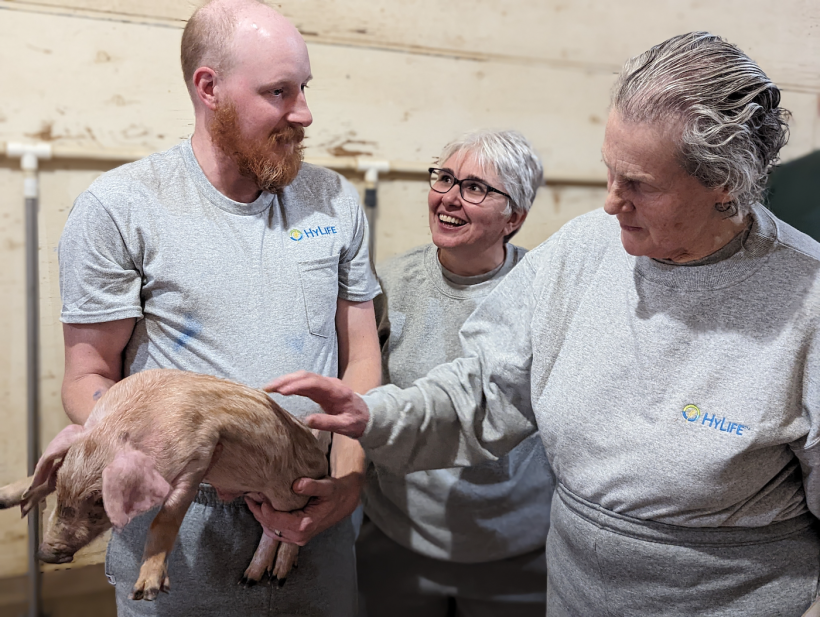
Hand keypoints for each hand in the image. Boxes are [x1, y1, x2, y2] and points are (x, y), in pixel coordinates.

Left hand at [244, 474, 363, 545]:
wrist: (344, 502)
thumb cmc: (335, 492)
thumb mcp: (327, 486)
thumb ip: (312, 486)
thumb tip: (296, 485)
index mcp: (305, 525)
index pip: (274, 519)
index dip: (262, 507)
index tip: (257, 492)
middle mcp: (300, 535)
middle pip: (269, 526)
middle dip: (257, 511)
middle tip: (249, 494)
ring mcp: (297, 538)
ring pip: (270, 530)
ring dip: (260, 517)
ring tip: (253, 499)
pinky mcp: (296, 535)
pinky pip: (276, 531)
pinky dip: (267, 520)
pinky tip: (263, 507)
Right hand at [264, 371, 370, 437]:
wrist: (368, 414)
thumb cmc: (357, 421)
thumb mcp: (346, 426)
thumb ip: (328, 423)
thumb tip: (307, 420)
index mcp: (336, 391)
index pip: (314, 384)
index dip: (297, 386)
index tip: (282, 391)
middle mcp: (329, 384)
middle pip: (305, 376)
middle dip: (286, 380)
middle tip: (268, 388)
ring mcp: (325, 384)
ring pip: (303, 377)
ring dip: (286, 380)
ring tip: (269, 388)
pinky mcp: (321, 388)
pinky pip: (304, 382)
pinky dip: (291, 384)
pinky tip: (279, 389)